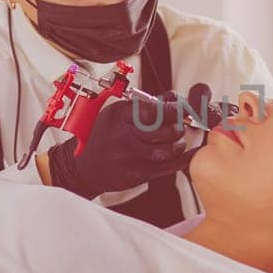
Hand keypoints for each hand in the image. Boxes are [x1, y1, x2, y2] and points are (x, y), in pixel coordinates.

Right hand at [46, 90, 190, 199]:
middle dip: (178, 127)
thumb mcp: (118, 114)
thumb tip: (174, 98)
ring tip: (177, 142)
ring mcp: (129, 156)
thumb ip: (146, 105)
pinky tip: (187, 155)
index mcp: (119, 114)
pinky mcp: (136, 173)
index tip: (183, 109)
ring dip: (178, 145)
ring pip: (167, 149)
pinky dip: (182, 160)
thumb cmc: (105, 136)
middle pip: (163, 130)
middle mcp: (123, 134)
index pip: (154, 110)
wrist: (85, 166)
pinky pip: (167, 167)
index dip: (174, 110)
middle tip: (179, 126)